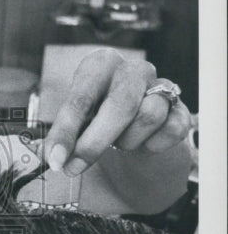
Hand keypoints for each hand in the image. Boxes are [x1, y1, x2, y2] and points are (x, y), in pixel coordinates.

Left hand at [44, 49, 191, 175]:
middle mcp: (132, 70)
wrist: (133, 124)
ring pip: (149, 116)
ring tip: (119, 142)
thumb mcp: (75, 121)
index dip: (66, 132)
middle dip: (94, 143)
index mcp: (100, 65)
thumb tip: (55, 159)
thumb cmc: (97, 116)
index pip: (82, 98)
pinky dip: (155, 144)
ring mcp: (160, 86)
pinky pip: (171, 129)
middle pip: (120, 105)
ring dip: (128, 140)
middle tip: (74, 167)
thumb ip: (65, 137)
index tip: (55, 160)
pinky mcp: (179, 108)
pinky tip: (144, 144)